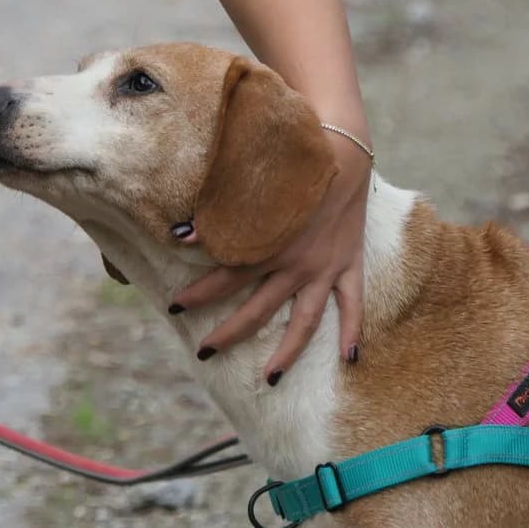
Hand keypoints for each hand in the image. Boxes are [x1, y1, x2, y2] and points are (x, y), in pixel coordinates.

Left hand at [171, 135, 370, 382]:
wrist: (341, 148)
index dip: (197, 295)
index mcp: (266, 245)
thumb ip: (217, 212)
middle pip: (256, 310)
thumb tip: (179, 235)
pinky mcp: (348, 264)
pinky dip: (352, 330)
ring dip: (286, 352)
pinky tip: (350, 359)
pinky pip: (352, 304)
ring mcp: (324, 268)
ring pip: (303, 321)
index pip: (223, 278)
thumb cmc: (288, 162)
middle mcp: (294, 264)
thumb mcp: (248, 184)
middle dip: (228, 334)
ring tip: (269, 379)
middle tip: (204, 353)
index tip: (175, 308)